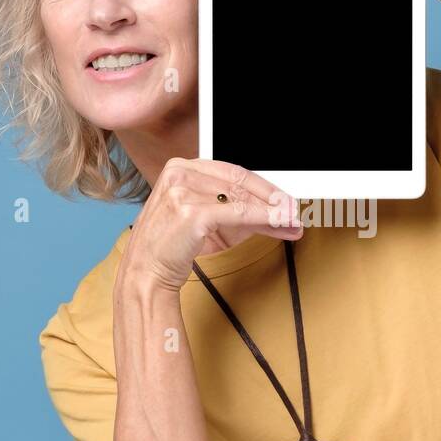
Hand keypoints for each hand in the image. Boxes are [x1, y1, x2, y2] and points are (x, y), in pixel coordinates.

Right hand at [118, 158, 301, 292]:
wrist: (145, 273)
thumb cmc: (173, 247)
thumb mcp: (206, 220)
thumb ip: (235, 210)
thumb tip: (275, 211)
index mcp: (180, 167)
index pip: (232, 172)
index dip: (263, 186)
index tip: (283, 199)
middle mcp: (179, 173)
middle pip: (240, 183)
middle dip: (272, 199)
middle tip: (295, 211)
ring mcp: (182, 191)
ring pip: (241, 198)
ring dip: (273, 211)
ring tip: (292, 221)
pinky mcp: (190, 212)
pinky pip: (238, 214)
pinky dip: (262, 218)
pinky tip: (278, 224)